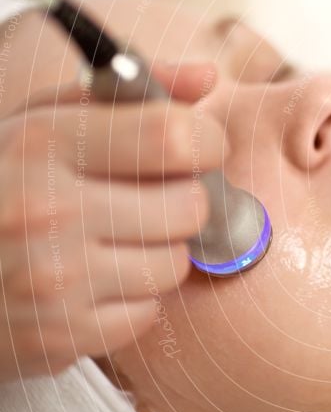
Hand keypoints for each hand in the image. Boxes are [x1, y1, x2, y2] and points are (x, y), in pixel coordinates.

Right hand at [0, 62, 224, 381]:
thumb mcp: (42, 121)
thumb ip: (127, 94)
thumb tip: (207, 77)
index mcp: (43, 143)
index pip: (174, 137)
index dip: (205, 141)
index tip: (199, 147)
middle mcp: (47, 211)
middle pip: (190, 205)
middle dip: (183, 198)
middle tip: (149, 197)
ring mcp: (54, 279)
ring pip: (176, 263)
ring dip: (159, 250)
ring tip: (114, 239)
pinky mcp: (61, 334)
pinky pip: (149, 313)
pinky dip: (133, 299)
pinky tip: (94, 281)